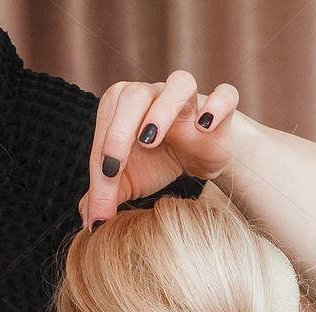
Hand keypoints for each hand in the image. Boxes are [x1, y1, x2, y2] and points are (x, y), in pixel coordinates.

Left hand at [79, 71, 241, 231]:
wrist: (202, 156)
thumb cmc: (159, 161)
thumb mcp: (129, 182)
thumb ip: (106, 196)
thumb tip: (90, 222)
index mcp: (124, 105)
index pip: (107, 126)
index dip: (101, 158)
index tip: (102, 194)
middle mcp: (154, 93)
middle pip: (134, 95)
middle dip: (119, 131)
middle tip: (115, 167)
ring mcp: (188, 98)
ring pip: (178, 84)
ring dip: (162, 109)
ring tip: (151, 140)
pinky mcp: (221, 108)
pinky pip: (224, 94)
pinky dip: (217, 106)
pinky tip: (206, 127)